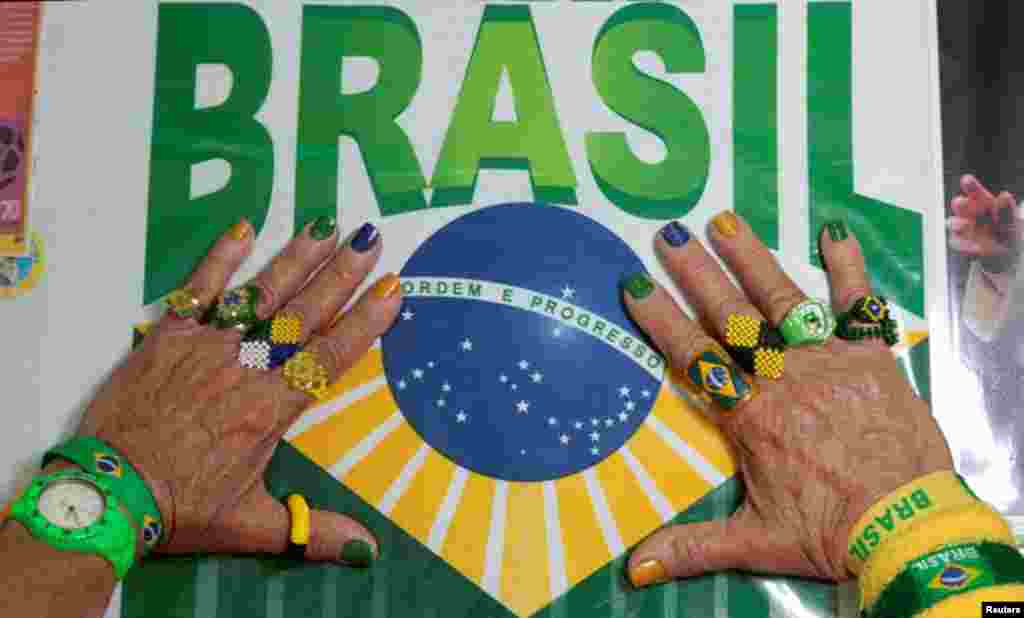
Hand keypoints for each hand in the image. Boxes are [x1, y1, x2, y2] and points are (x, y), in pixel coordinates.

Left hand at [75, 218, 400, 564]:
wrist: (109, 493)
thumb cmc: (180, 508)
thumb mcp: (251, 524)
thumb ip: (312, 530)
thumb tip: (369, 550)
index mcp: (271, 407)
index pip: (330, 355)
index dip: (365, 321)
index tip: (392, 289)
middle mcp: (245, 367)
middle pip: (303, 313)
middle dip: (341, 274)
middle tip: (371, 240)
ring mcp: (206, 346)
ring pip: (260, 294)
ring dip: (296, 258)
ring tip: (327, 226)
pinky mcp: (167, 336)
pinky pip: (196, 290)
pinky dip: (220, 257)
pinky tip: (244, 226)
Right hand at [624, 215, 952, 584]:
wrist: (909, 526)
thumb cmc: (832, 530)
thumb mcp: (756, 542)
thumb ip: (693, 546)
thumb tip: (635, 569)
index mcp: (750, 416)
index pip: (694, 359)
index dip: (661, 321)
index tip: (635, 285)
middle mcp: (783, 378)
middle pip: (731, 318)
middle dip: (697, 275)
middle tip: (670, 235)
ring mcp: (829, 361)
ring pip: (783, 302)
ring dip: (752, 260)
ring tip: (725, 222)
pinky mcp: (873, 357)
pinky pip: (859, 305)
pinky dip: (848, 267)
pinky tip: (833, 230)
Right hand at [948, 174, 1021, 257]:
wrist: (1005, 252)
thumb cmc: (1007, 232)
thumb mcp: (1011, 220)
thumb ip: (1007, 210)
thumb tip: (1004, 195)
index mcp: (984, 204)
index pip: (976, 193)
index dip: (971, 186)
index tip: (966, 179)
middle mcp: (971, 214)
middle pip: (960, 205)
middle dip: (960, 204)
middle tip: (960, 202)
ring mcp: (964, 228)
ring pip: (954, 223)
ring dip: (957, 224)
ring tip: (963, 225)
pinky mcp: (961, 243)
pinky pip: (956, 243)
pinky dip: (964, 245)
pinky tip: (975, 247)